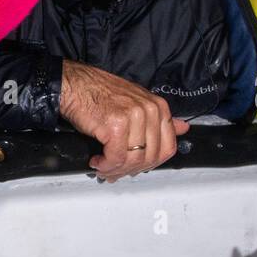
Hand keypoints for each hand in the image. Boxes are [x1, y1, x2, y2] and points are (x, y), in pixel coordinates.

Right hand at [59, 60, 189, 179]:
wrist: (74, 85)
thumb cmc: (99, 93)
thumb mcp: (136, 103)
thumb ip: (159, 120)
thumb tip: (182, 129)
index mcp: (158, 107)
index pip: (167, 147)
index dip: (150, 164)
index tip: (135, 167)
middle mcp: (149, 110)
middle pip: (150, 157)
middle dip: (131, 170)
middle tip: (115, 172)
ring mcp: (134, 117)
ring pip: (133, 160)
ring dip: (116, 170)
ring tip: (104, 168)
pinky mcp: (116, 126)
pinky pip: (116, 157)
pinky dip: (105, 165)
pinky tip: (97, 161)